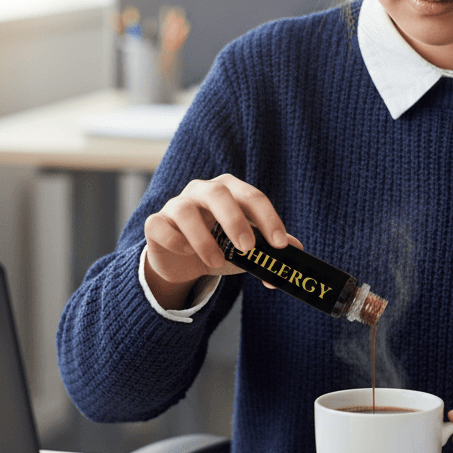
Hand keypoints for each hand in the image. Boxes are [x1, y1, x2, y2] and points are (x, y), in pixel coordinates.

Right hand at [143, 174, 301, 308]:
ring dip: (204, 239)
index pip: (252, 197)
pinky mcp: (155, 223)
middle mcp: (202, 191)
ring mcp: (176, 205)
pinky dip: (175, 241)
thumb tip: (297, 251)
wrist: (183, 261)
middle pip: (218, 193)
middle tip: (247, 248)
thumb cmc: (219, 245)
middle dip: (235, 220)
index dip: (268, 218)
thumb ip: (270, 247)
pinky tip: (186, 253)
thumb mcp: (247, 248)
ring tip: (216, 261)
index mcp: (230, 191)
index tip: (278, 244)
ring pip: (185, 210)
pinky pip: (160, 226)